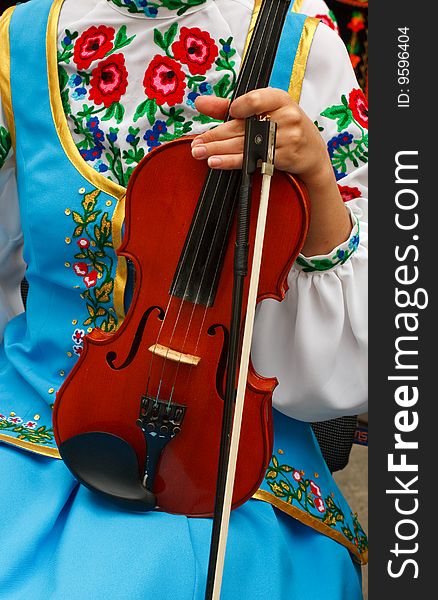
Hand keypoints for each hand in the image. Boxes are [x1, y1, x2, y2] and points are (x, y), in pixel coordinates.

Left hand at [192, 88, 351, 255]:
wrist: (313, 154)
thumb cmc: (285, 128)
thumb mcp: (264, 111)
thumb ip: (230, 107)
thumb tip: (201, 102)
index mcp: (279, 99)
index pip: (256, 98)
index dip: (240, 106)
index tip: (229, 113)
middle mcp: (285, 116)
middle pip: (243, 126)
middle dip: (216, 136)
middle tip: (197, 143)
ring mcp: (286, 138)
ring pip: (246, 145)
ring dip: (220, 150)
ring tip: (201, 153)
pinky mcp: (283, 157)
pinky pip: (253, 160)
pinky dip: (233, 162)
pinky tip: (218, 162)